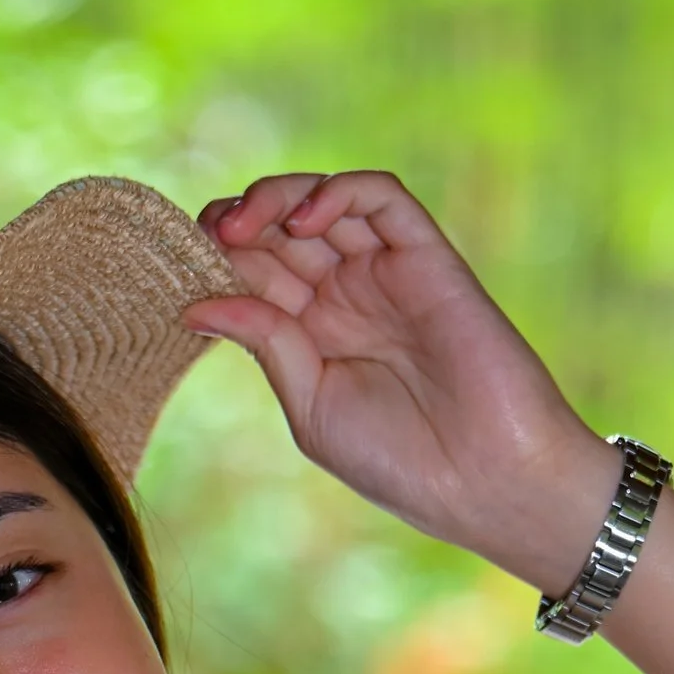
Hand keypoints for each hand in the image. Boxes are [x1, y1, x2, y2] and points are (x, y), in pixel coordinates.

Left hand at [187, 170, 620, 589]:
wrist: (489, 480)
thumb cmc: (402, 462)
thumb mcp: (312, 407)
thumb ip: (265, 344)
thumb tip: (195, 302)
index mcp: (314, 335)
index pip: (256, 272)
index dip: (217, 258)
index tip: (184, 267)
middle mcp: (347, 296)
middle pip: (281, 230)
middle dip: (238, 222)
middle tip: (207, 234)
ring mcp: (387, 272)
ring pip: (324, 202)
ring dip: (275, 199)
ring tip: (240, 224)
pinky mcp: (428, 256)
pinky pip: (381, 198)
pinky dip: (338, 193)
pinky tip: (303, 222)